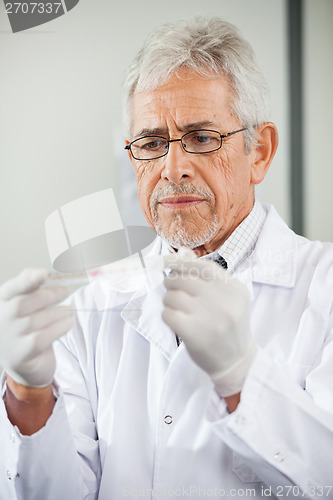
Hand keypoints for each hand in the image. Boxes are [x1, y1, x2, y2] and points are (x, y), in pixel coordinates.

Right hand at [0, 268, 73, 387]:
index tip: (43, 274)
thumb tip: (39, 273)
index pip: (11, 289)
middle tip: (65, 291)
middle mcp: (0, 320)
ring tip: (70, 310)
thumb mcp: (28, 305)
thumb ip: (31, 287)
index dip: (27, 280)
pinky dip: (59, 327)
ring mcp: (8, 339)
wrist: (25, 362)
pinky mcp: (21, 355)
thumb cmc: (28, 326)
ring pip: (35, 320)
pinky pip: (42, 337)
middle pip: (23, 303)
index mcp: (1, 303)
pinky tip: (68, 323)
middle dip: (48, 295)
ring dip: (58, 312)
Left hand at [162, 250, 256, 396]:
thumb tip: (182, 252)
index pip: (202, 266)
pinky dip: (168, 315)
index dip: (180, 261)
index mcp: (234, 288)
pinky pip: (167, 313)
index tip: (165, 260)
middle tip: (175, 291)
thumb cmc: (228, 325)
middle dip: (172, 282)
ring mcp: (208, 317)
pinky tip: (178, 321)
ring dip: (169, 301)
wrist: (236, 361)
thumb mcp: (226, 298)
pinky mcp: (193, 332)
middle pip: (183, 278)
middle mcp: (223, 300)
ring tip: (179, 309)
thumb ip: (205, 275)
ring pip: (172, 295)